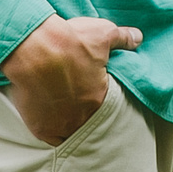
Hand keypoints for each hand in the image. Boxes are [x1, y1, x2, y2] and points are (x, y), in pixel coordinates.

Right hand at [1, 14, 141, 145]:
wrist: (35, 49)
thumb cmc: (69, 41)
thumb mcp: (102, 33)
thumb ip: (122, 38)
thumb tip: (138, 38)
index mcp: (99, 98)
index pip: (103, 104)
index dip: (95, 95)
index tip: (87, 87)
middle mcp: (82, 117)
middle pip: (86, 120)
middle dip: (81, 111)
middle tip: (72, 98)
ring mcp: (62, 126)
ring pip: (70, 132)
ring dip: (67, 123)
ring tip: (60, 110)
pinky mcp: (42, 129)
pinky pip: (51, 138)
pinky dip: (50, 130)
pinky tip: (48, 118)